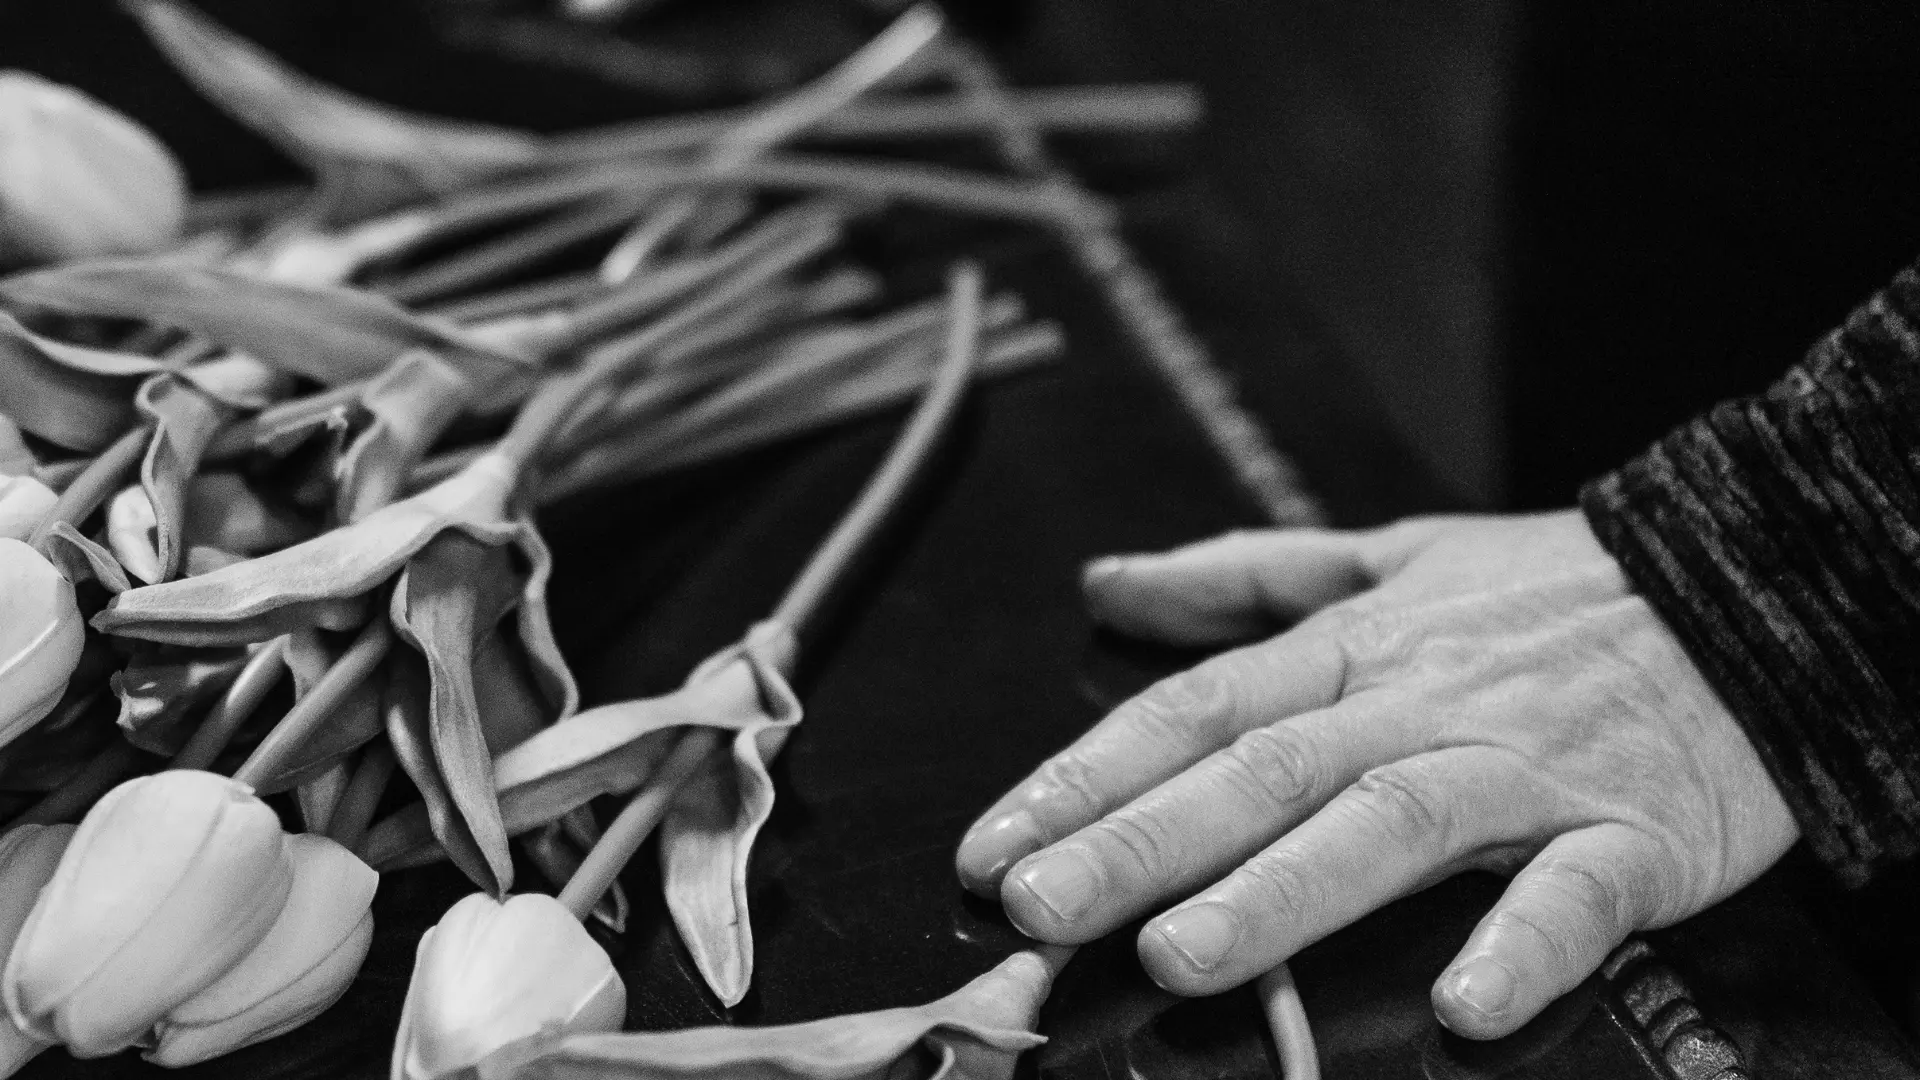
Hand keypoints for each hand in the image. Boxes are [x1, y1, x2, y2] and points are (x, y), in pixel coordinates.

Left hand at [955, 511, 1797, 1038]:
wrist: (1753, 581)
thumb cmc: (1555, 589)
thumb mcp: (1393, 554)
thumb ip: (1243, 575)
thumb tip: (1111, 582)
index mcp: (1354, 647)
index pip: (1195, 710)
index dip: (1087, 776)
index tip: (992, 843)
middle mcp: (1418, 703)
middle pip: (1261, 770)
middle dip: (1139, 843)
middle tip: (1038, 906)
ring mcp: (1525, 766)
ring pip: (1387, 824)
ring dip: (1282, 894)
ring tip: (1183, 958)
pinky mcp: (1633, 829)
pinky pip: (1575, 890)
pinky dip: (1521, 943)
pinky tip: (1465, 1006)